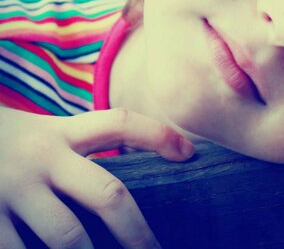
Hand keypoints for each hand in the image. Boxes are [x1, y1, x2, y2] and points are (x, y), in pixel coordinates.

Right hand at [0, 107, 194, 248]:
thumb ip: (81, 147)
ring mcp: (12, 192)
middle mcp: (42, 160)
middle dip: (137, 231)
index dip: (157, 134)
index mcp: (61, 134)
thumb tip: (129, 183)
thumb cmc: (7, 144)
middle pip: (108, 195)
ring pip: (68, 238)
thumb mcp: (44, 134)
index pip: (119, 123)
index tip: (189, 153)